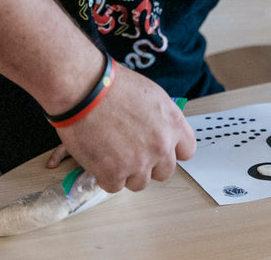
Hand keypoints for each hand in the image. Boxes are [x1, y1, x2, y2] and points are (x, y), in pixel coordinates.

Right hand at [52, 64, 194, 191]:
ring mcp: (139, 162)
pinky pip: (114, 186)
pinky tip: (98, 156)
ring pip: (140, 182)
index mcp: (173, 124)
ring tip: (111, 152)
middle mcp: (161, 145)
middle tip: (131, 151)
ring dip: (127, 172)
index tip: (160, 149)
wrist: (83, 89)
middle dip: (149, 165)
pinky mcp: (114, 173)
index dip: (172, 151)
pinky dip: (105, 176)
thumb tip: (159, 132)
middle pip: (164, 172)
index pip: (187, 151)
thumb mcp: (150, 95)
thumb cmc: (111, 85)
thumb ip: (161, 120)